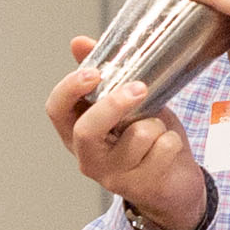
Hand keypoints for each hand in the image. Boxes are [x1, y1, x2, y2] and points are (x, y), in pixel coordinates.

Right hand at [51, 34, 214, 229]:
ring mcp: (113, 176)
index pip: (56, 110)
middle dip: (115, 105)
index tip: (93, 72)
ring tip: (158, 130)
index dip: (69, 89)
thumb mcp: (124, 102)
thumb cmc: (144, 136)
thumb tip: (78, 42)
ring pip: (139, 135)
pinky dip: (173, 141)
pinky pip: (164, 149)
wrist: (173, 182)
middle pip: (88, 130)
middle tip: (140, 87)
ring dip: (158, 124)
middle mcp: (88, 157)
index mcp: (77, 132)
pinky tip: (168, 148)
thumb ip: (104, 74)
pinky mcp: (141, 187)